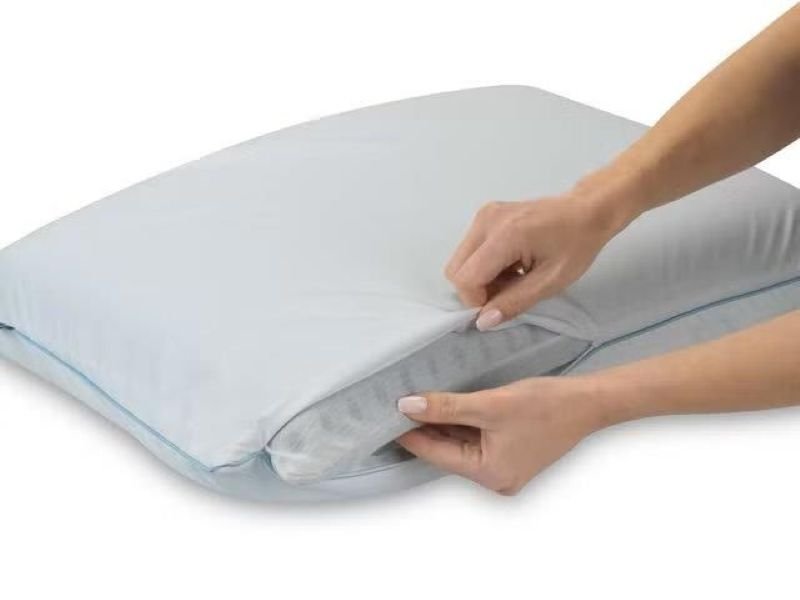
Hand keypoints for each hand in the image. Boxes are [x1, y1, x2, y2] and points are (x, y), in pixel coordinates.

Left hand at [395, 376, 609, 494]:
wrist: (589, 402)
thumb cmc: (546, 405)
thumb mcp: (490, 403)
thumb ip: (446, 407)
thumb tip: (407, 407)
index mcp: (489, 474)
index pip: (435, 452)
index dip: (409, 433)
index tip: (384, 415)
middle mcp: (494, 477)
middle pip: (446, 450)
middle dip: (424, 427)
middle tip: (395, 403)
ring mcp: (503, 467)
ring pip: (460, 443)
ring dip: (441, 423)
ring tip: (415, 401)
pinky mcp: (510, 453)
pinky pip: (476, 439)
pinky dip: (461, 423)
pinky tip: (445, 404)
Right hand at [446, 181, 636, 329]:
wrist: (587, 210)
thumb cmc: (576, 246)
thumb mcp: (550, 282)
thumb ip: (514, 302)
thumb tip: (483, 322)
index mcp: (505, 235)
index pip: (465, 278)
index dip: (477, 300)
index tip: (502, 304)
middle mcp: (487, 221)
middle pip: (455, 270)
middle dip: (476, 290)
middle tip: (509, 291)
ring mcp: (484, 215)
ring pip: (460, 261)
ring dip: (480, 278)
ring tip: (513, 276)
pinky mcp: (485, 215)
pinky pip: (469, 250)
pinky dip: (484, 265)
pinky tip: (511, 263)